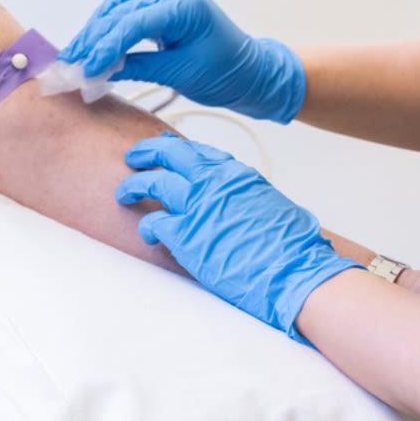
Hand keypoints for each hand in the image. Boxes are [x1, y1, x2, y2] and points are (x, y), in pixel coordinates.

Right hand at [61, 0, 305, 121]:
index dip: (105, 46)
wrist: (252, 72)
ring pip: (119, 6)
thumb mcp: (181, 74)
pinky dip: (109, 27)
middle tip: (70, 63)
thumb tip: (99, 71)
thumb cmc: (227, 74)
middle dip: (94, 37)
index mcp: (186, 5)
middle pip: (121, 10)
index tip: (85, 69)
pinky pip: (129, 10)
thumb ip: (138, 67)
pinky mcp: (163, 4)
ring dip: (96, 30)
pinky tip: (93, 45)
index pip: (134, 22)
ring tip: (75, 54)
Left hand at [114, 134, 356, 340]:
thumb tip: (241, 204)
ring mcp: (197, 206)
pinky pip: (152, 222)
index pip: (198, 151)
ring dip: (133, 186)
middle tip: (134, 157)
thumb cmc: (293, 248)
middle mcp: (214, 182)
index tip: (165, 148)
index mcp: (237, 174)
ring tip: (124, 193)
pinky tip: (148, 234)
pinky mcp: (185, 235)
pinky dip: (146, 227)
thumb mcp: (272, 207)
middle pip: (169, 154)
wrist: (295, 273)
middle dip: (146, 152)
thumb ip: (248, 198)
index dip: (175, 148)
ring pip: (152, 182)